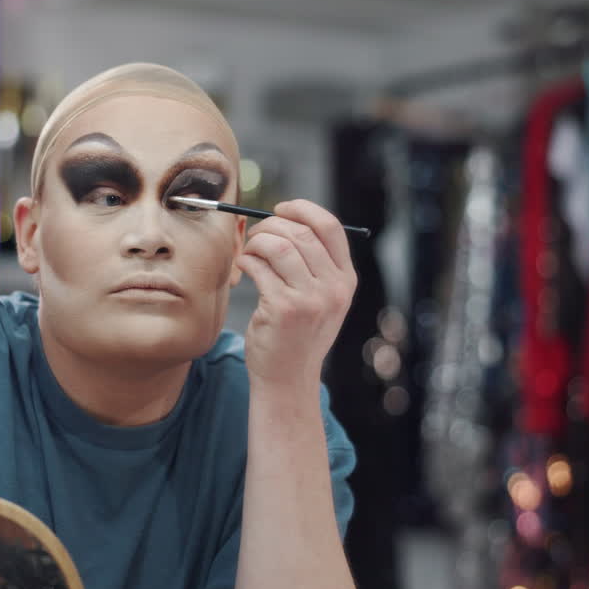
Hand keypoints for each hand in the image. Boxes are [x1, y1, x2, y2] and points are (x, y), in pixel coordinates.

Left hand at [236, 200, 356, 388]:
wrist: (288, 379)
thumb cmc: (297, 335)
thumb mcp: (321, 300)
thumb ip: (314, 264)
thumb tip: (284, 219)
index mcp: (345, 280)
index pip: (329, 226)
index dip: (302, 209)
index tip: (281, 209)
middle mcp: (333, 288)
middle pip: (300, 233)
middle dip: (270, 225)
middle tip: (254, 235)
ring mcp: (310, 299)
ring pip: (278, 246)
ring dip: (256, 242)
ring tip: (248, 253)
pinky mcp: (283, 309)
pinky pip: (259, 267)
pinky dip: (246, 261)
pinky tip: (243, 270)